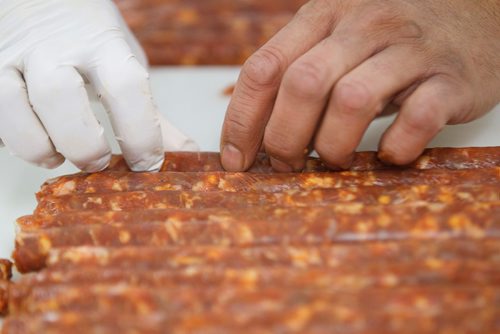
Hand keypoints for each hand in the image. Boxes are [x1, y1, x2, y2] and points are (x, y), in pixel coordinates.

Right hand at [0, 0, 196, 171]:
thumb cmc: (89, 37)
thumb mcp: (124, 63)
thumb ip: (150, 113)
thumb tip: (184, 153)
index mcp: (101, 41)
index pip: (125, 85)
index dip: (140, 131)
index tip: (149, 163)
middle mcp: (53, 45)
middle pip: (61, 98)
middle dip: (83, 144)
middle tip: (98, 162)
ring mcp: (13, 56)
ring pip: (12, 108)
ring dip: (38, 146)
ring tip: (57, 156)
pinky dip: (11, 139)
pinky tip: (32, 140)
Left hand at [221, 0, 499, 170]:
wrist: (476, 13)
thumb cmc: (390, 40)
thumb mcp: (336, 39)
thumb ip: (295, 70)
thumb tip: (248, 131)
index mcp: (324, 15)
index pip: (264, 69)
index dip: (242, 122)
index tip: (236, 162)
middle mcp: (364, 25)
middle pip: (302, 85)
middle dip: (283, 139)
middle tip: (288, 165)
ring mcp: (410, 50)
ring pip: (352, 101)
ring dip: (333, 146)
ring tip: (335, 160)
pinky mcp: (452, 79)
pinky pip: (416, 119)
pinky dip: (394, 147)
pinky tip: (388, 153)